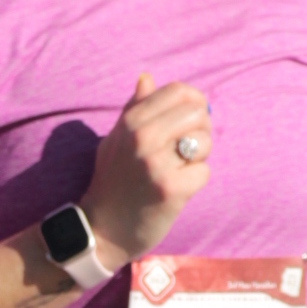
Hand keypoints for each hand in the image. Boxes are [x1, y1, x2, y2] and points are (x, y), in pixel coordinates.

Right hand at [83, 71, 213, 261]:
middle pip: (197, 113)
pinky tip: (177, 189)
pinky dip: (195, 181)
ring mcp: (156, 163)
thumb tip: (147, 78)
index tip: (189, 121)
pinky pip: (204, 172)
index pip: (179, 92)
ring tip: (179, 169)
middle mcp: (142, 137)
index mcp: (131, 121)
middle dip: (199, 130)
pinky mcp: (171, 189)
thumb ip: (133, 109)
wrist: (102, 229)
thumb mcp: (115, 140)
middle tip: (186, 149)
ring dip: (199, 157)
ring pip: (204, 142)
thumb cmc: (112, 182)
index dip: (193, 103)